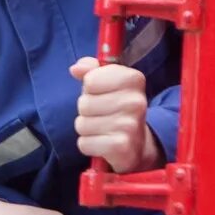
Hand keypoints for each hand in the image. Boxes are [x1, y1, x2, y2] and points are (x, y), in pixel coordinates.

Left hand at [71, 56, 162, 172]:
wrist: (138, 145)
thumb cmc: (117, 109)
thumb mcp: (107, 83)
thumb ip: (90, 70)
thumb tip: (76, 68)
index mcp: (133, 79)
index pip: (90, 80)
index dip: (90, 88)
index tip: (103, 94)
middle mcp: (136, 101)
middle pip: (84, 103)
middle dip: (87, 111)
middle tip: (104, 115)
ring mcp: (130, 125)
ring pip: (82, 124)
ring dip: (87, 129)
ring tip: (104, 129)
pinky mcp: (121, 147)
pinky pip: (84, 143)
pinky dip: (89, 145)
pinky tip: (104, 144)